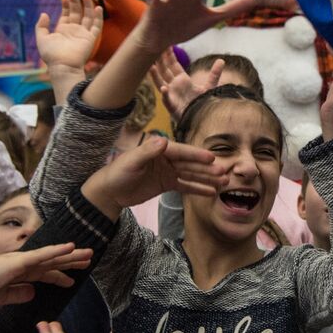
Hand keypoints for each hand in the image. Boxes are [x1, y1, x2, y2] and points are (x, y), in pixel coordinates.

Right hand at [0, 242, 92, 315]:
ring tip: (89, 254)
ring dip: (71, 255)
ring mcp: (19, 262)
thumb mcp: (1, 298)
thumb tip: (32, 293)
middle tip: (88, 261)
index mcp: (16, 274)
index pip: (43, 274)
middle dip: (70, 262)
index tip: (72, 280)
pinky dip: (56, 251)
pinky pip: (41, 255)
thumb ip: (17, 294)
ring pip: (51, 257)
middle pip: (51, 263)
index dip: (58, 275)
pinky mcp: (16, 262)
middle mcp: (20, 265)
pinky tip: (71, 247)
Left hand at [36, 0, 103, 104]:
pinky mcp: (91, 38)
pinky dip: (98, 17)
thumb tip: (44, 13)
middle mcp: (74, 30)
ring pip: (88, 16)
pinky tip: (97, 8)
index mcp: (63, 29)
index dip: (66, 4)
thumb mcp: (41, 38)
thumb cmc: (51, 54)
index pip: (66, 13)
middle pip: (77, 12)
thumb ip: (41, 26)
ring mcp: (83, 33)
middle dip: (75, 0)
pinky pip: (97, 26)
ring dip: (87, 5)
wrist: (62, 66)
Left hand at [82, 133, 226, 217]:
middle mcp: (168, 159)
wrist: (109, 192)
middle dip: (208, 169)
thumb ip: (147, 151)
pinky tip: (210, 192)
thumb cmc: (118, 173)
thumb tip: (163, 140)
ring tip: (224, 183)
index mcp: (160, 150)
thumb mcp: (131, 161)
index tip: (213, 158)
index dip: (197, 155)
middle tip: (224, 174)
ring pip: (192, 175)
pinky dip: (198, 189)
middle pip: (191, 164)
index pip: (183, 152)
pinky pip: (186, 186)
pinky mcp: (167, 184)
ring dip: (207, 179)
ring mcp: (169, 172)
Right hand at [149, 50, 217, 121]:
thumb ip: (214, 74)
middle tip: (156, 48)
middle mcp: (174, 85)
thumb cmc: (202, 103)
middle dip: (160, 60)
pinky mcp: (172, 105)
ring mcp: (171, 95)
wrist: (201, 118)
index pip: (173, 65)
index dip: (170, 56)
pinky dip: (164, 94)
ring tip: (151, 66)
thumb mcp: (210, 86)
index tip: (167, 44)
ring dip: (155, 75)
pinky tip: (163, 88)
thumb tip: (221, 60)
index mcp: (182, 80)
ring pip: (160, 82)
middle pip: (165, 71)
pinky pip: (166, 99)